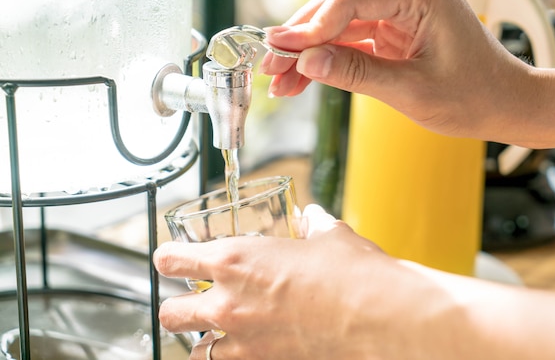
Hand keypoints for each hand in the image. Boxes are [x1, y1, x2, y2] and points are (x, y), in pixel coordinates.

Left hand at [154, 205, 390, 359]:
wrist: (377, 318)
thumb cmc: (351, 274)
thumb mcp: (328, 237)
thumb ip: (312, 225)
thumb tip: (312, 218)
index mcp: (234, 260)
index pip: (172, 259)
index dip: (166, 257)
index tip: (170, 258)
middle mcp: (228, 302)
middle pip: (169, 313)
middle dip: (177, 306)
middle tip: (192, 301)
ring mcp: (242, 340)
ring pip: (194, 350)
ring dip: (203, 339)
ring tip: (221, 332)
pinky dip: (231, 357)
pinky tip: (249, 348)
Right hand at [262, 0, 530, 140]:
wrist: (505, 105)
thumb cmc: (474, 97)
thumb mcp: (412, 91)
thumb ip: (356, 73)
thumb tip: (308, 61)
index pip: (351, 0)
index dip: (310, 27)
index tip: (279, 48)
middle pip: (339, 6)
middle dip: (302, 39)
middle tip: (271, 65)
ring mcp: (402, 9)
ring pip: (340, 23)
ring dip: (310, 52)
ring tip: (281, 81)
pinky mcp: (396, 28)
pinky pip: (353, 38)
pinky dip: (329, 58)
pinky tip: (304, 77)